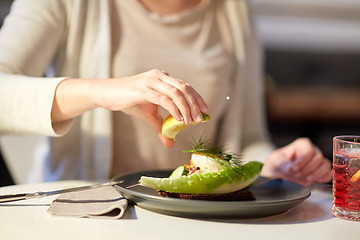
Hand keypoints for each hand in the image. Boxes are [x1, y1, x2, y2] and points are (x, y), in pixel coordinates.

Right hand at [52, 69, 207, 146]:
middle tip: (200, 119)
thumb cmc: (129, 101)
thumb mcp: (149, 115)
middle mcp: (159, 76)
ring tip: (191, 122)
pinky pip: (164, 98)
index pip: (185, 86)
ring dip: (187, 108)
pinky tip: (179, 119)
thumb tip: (171, 143)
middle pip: (184, 88)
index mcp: (163, 78)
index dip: (197, 98)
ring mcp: (151, 81)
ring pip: (176, 92)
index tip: (205, 111)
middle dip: (195, 104)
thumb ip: (162, 127)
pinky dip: (174, 109)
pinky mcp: (143, 89)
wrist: (107, 94)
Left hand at [261, 138, 331, 185]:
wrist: (279, 172)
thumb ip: (281, 163)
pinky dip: (322, 178)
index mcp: (302, 144)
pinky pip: (328, 174)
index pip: (308, 151)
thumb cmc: (278, 163)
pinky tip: (313, 181)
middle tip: (297, 175)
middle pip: (318, 158)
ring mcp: (318, 161)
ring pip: (325, 165)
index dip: (302, 161)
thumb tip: (289, 168)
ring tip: (305, 179)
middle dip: (307, 169)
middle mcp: (313, 151)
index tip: (293, 169)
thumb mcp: (275, 161)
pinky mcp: (321, 172)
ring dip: (316, 174)